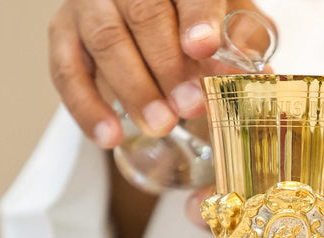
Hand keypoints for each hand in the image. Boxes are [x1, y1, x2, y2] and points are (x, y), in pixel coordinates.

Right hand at [48, 0, 260, 147]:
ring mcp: (90, 4)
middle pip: (143, 12)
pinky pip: (66, 70)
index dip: (197, 16)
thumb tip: (259, 73)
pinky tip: (109, 137)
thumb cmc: (198, 27)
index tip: (203, 47)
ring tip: (160, 127)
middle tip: (189, 107)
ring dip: (134, 88)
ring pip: (106, 39)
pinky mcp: (64, 34)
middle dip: (168, 65)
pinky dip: (87, 107)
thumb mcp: (230, 27)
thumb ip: (243, 45)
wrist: (152, 32)